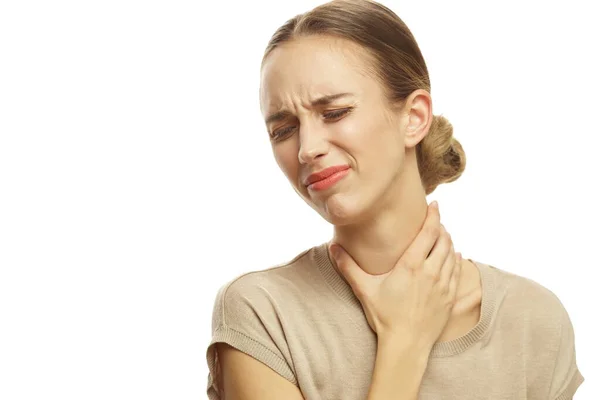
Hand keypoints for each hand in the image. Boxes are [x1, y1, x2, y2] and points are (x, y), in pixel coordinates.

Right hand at [329, 201, 461, 348]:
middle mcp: (431, 272)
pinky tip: (456, 257)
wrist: (406, 345)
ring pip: (453, 255)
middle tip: (435, 221)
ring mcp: (443, 286)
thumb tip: (332, 248)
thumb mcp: (364, 289)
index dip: (433, 217)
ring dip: (450, 242)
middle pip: (444, 241)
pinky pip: (459, 272)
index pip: (428, 233)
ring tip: (444, 235)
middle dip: (441, 228)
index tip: (434, 205)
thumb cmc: (384, 317)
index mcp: (411, 266)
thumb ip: (348, 267)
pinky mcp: (450, 298)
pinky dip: (458, 260)